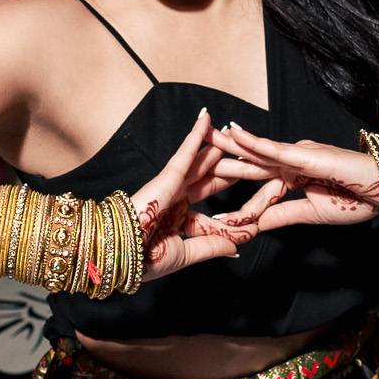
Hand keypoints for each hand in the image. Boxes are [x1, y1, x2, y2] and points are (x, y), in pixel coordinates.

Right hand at [131, 111, 263, 280]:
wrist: (123, 254)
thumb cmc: (147, 259)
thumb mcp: (186, 254)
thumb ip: (211, 247)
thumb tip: (236, 250)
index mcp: (178, 221)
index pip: (212, 217)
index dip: (233, 220)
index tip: (255, 222)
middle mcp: (176, 200)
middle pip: (209, 182)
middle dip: (228, 171)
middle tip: (248, 159)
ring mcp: (172, 186)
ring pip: (199, 164)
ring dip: (215, 147)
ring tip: (233, 133)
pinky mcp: (167, 176)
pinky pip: (185, 154)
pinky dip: (195, 136)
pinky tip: (206, 119)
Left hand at [207, 122, 378, 228]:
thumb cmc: (357, 199)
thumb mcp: (310, 214)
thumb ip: (281, 216)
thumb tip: (255, 226)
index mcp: (293, 178)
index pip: (259, 188)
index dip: (238, 199)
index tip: (214, 210)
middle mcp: (292, 162)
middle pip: (251, 162)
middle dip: (223, 158)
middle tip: (194, 154)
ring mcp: (298, 155)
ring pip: (257, 151)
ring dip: (230, 145)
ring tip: (205, 138)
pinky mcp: (306, 154)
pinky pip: (275, 149)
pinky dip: (254, 142)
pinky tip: (234, 134)